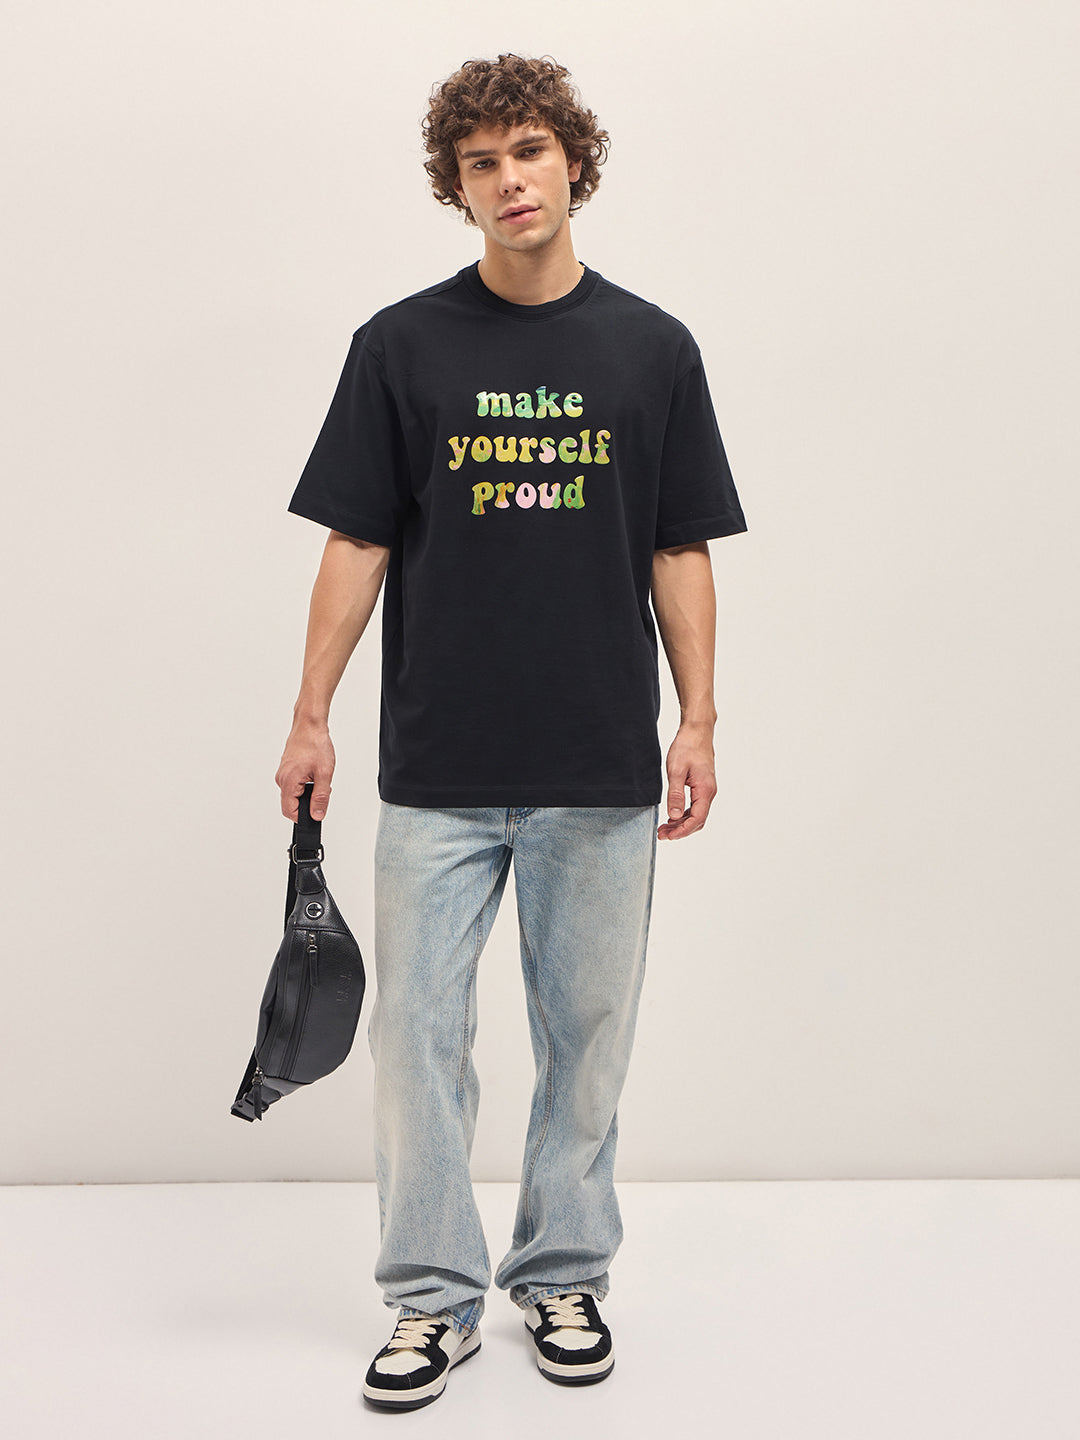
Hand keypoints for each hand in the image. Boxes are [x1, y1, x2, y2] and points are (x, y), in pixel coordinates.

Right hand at [275, 718, 335, 820]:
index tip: (316, 813)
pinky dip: (305, 784)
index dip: (304, 817)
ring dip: (307, 793)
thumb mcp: (324, 773)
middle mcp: (282, 779)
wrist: (310, 725)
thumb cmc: (315, 744)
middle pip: (291, 804)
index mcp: (288, 782)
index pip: (290, 811)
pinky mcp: (286, 770)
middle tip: (322, 791)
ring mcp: (283, 774)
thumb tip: (317, 814)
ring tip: (319, 778)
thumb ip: (321, 797)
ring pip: (294, 794)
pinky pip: (294, 785)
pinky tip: (314, 774)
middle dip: (308, 803)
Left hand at [657, 722, 716, 839]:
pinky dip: (684, 814)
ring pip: (696, 814)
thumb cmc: (687, 747)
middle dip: (680, 830)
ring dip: (681, 823)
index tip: (668, 836)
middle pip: (697, 820)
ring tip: (664, 827)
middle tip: (662, 834)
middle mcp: (709, 792)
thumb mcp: (676, 770)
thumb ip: (676, 794)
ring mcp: (706, 789)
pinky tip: (672, 815)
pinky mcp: (702, 786)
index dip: (682, 831)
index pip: (697, 819)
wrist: (697, 731)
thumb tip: (674, 815)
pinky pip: (695, 806)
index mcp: (705, 790)